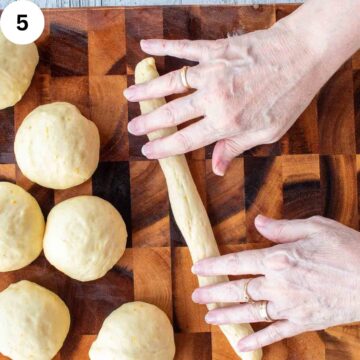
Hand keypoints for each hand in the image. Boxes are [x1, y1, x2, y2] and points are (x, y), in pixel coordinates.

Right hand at [124, 20, 326, 174]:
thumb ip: (236, 147)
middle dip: (149, 122)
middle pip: (172, 114)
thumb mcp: (266, 132)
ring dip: (148, 90)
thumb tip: (217, 169)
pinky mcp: (215, 50)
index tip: (147, 151)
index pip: (186, 140)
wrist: (303, 54)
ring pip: (171, 83)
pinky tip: (146, 46)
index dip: (164, 147)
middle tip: (133, 128)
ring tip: (129, 94)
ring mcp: (211, 72)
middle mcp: (212, 99)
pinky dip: (164, 46)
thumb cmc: (288, 96)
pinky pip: (184, 48)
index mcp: (226, 123)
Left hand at [191, 215, 359, 351]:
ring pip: (250, 311)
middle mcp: (278, 285)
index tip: (198, 269)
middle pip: (238, 289)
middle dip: (214, 293)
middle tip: (196, 297)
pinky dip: (258, 340)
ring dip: (227, 315)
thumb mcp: (313, 227)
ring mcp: (289, 306)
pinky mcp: (303, 322)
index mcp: (277, 259)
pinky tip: (243, 345)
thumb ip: (281, 227)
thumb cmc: (346, 249)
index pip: (236, 262)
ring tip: (209, 318)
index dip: (215, 266)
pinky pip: (275, 333)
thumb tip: (257, 221)